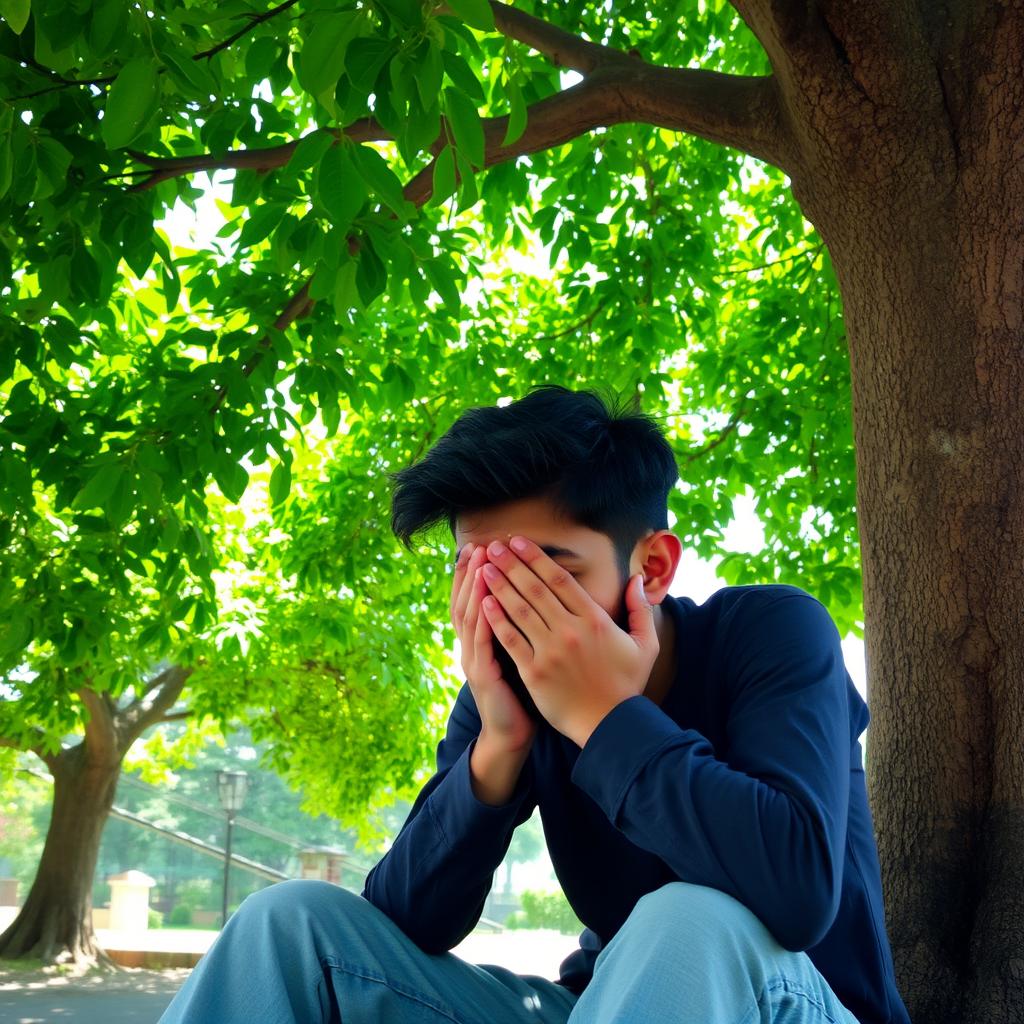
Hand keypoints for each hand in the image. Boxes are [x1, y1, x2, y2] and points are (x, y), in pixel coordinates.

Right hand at [451, 542, 537, 752]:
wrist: (511, 735)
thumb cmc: (519, 692)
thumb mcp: (513, 653)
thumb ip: (515, 626)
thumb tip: (527, 595)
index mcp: (478, 641)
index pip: (470, 599)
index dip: (470, 574)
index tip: (478, 547)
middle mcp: (470, 648)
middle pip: (465, 602)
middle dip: (470, 573)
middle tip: (477, 546)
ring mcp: (474, 662)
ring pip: (470, 618)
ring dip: (475, 589)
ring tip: (481, 564)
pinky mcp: (484, 678)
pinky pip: (483, 644)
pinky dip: (484, 620)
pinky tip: (488, 601)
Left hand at [480, 536, 658, 746]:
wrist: (611, 725)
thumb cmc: (627, 685)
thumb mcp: (645, 645)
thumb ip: (641, 609)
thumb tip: (636, 579)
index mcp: (594, 620)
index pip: (560, 580)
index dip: (537, 558)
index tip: (519, 542)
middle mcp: (570, 630)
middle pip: (535, 589)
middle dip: (512, 564)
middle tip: (494, 546)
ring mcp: (550, 651)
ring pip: (520, 610)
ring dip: (500, 586)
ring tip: (484, 567)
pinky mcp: (534, 672)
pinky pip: (512, 640)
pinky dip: (497, 620)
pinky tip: (484, 603)